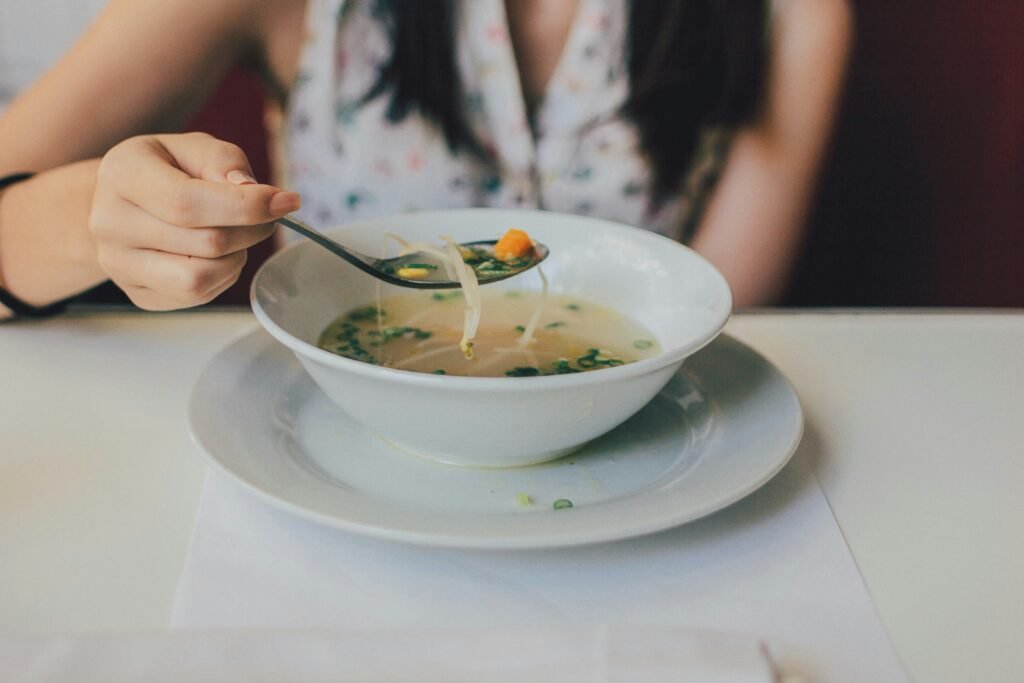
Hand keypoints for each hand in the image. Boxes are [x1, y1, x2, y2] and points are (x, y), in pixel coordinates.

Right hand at [89, 132, 300, 309]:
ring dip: (236, 258)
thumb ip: (223, 161)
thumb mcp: (192, 147)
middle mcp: (110, 223)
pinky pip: (195, 297)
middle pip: (205, 243)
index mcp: (122, 175)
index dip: (245, 206)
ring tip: (236, 236)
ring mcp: (119, 264)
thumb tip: (252, 191)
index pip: (187, 203)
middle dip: (251, 230)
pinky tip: (217, 256)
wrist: (120, 202)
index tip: (285, 201)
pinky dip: (221, 277)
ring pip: (199, 280)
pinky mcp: (137, 293)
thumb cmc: (165, 170)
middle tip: (266, 216)